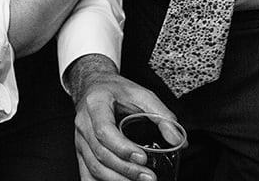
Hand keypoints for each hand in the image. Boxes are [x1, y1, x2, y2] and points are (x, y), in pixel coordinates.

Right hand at [67, 55, 178, 180]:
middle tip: (148, 177)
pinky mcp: (81, 152)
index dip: (122, 148)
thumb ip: (161, 114)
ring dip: (117, 179)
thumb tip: (178, 139)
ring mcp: (80, 139)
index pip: (104, 130)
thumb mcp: (141, 93)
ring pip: (94, 167)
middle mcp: (83, 123)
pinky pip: (87, 174)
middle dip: (125, 169)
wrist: (93, 86)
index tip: (142, 158)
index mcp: (96, 104)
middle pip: (100, 153)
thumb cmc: (116, 90)